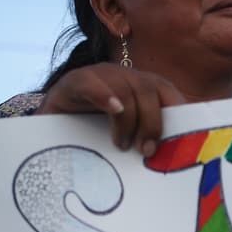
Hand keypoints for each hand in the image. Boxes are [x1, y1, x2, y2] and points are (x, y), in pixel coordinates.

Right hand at [37, 64, 185, 155]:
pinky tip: (113, 110)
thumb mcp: (126, 136)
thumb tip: (178, 156)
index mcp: (139, 86)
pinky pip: (91, 84)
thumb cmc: (92, 134)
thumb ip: (147, 138)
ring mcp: (98, 75)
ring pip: (124, 88)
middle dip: (152, 122)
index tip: (182, 139)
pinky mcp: (73, 81)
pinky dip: (105, 96)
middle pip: (148, 89)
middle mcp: (122, 75)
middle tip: (146, 151)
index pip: (166, 91)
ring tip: (121, 145)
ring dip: (128, 121)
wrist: (49, 128)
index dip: (178, 111)